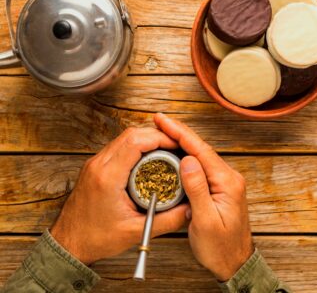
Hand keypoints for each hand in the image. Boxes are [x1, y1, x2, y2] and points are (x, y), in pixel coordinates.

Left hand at [51, 127, 187, 264]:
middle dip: (155, 135)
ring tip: (164, 151)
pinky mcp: (95, 166)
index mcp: (108, 177)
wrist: (68, 242)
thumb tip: (189, 209)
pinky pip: (117, 146)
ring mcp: (95, 163)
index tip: (176, 144)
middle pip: (130, 134)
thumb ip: (166, 220)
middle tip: (174, 146)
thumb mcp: (135, 231)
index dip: (159, 138)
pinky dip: (135, 146)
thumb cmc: (95, 238)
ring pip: (123, 137)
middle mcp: (99, 164)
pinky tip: (146, 158)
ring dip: (145, 139)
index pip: (135, 142)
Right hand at [154, 113, 253, 280]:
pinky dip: (185, 154)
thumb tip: (187, 160)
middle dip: (178, 131)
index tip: (163, 120)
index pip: (200, 150)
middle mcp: (227, 177)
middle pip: (200, 147)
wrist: (235, 263)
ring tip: (163, 130)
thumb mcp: (206, 221)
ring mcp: (223, 181)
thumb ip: (197, 189)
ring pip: (199, 154)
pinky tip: (175, 151)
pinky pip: (200, 165)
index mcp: (227, 182)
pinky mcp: (218, 186)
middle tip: (160, 120)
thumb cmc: (221, 248)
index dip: (180, 133)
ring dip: (181, 140)